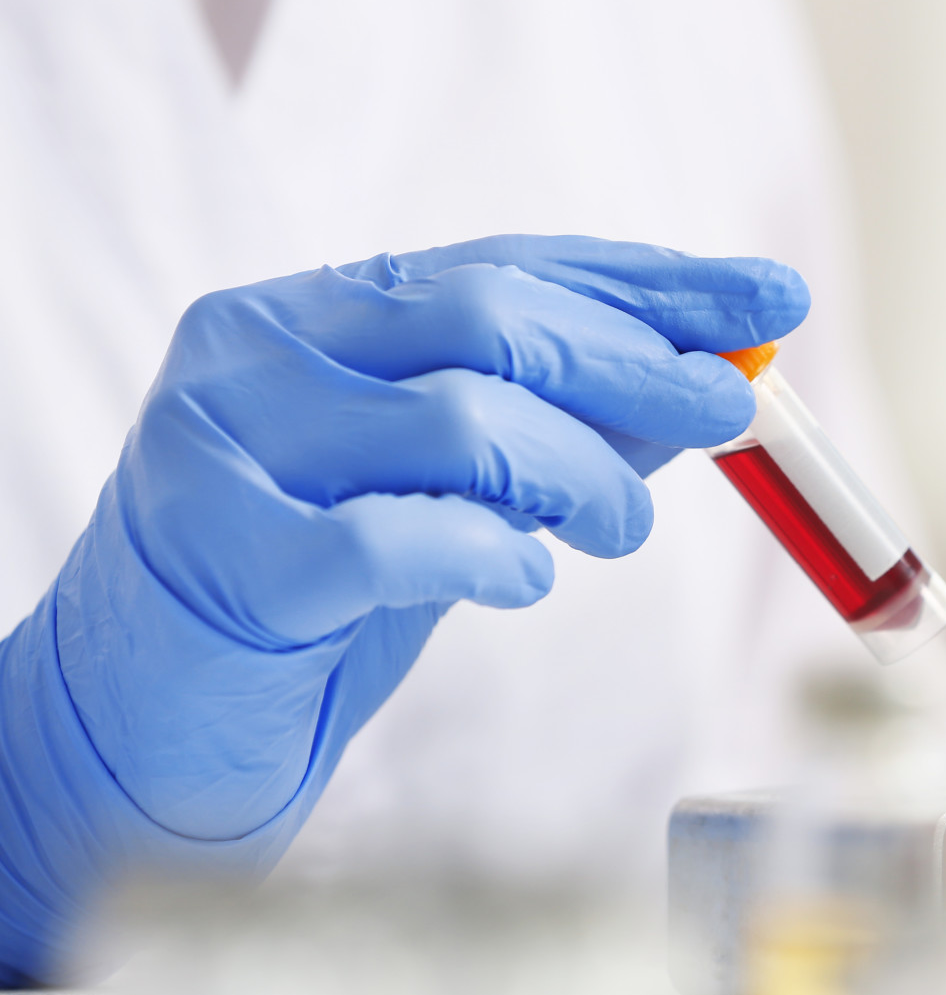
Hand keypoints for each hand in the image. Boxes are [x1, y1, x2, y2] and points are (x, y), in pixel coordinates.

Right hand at [0, 235, 804, 981]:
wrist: (128, 729)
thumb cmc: (302, 600)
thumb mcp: (441, 494)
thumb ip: (549, 434)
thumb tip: (699, 386)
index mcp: (310, 316)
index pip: (506, 265)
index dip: (649, 283)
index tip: (768, 301)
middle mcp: (257, 355)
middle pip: (490, 320)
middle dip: (639, 365)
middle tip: (733, 409)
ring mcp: (228, 451)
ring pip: (458, 419)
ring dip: (580, 477)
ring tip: (618, 527)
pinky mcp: (227, 562)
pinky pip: (396, 539)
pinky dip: (492, 553)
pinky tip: (525, 576)